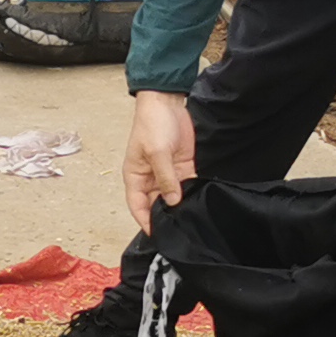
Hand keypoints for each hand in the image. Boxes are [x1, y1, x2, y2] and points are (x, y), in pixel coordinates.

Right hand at [122, 91, 194, 231]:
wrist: (167, 102)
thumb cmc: (151, 124)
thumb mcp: (157, 153)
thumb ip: (165, 179)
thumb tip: (173, 202)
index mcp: (136, 177)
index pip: (138, 207)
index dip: (145, 221)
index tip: (157, 235)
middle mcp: (151, 178)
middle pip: (157, 204)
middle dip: (166, 215)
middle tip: (180, 227)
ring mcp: (167, 173)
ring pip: (174, 197)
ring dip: (181, 205)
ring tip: (192, 216)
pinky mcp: (183, 166)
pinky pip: (187, 184)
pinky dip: (192, 192)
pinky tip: (200, 200)